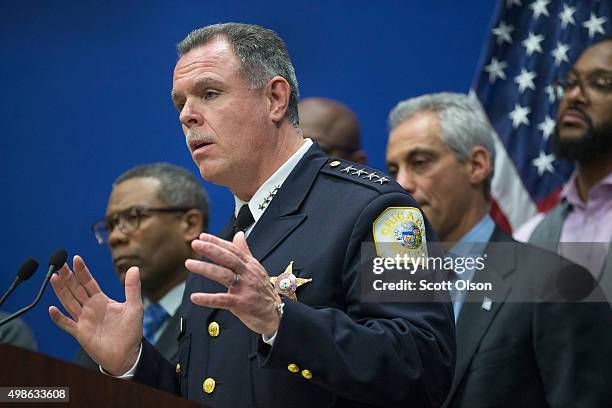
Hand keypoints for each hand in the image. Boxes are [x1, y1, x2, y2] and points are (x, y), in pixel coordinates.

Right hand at [48, 255, 142, 374]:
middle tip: (59, 263)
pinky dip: (59, 318)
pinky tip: (52, 309)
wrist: (127, 354)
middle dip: (67, 276)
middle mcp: (90, 308)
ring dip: (61, 290)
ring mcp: (84, 320)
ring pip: (69, 302)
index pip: (88, 282)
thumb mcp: (134, 306)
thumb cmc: (131, 331)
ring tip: (53, 277)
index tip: (76, 258)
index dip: (82, 271)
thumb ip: (132, 288)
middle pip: (75, 289)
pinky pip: (67, 324)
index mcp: (101, 300)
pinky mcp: (81, 333)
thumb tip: (134, 268)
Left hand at [187, 232, 281, 335]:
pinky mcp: (242, 303)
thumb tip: (239, 235)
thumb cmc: (263, 291)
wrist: (276, 313)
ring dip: (206, 269)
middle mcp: (247, 274)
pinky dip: (208, 299)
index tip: (203, 237)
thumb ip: (244, 251)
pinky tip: (195, 297)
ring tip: (190, 264)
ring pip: (224, 275)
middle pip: (228, 258)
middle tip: (196, 244)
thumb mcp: (256, 268)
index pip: (232, 250)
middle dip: (211, 250)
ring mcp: (245, 288)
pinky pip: (222, 300)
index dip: (217, 242)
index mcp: (249, 265)